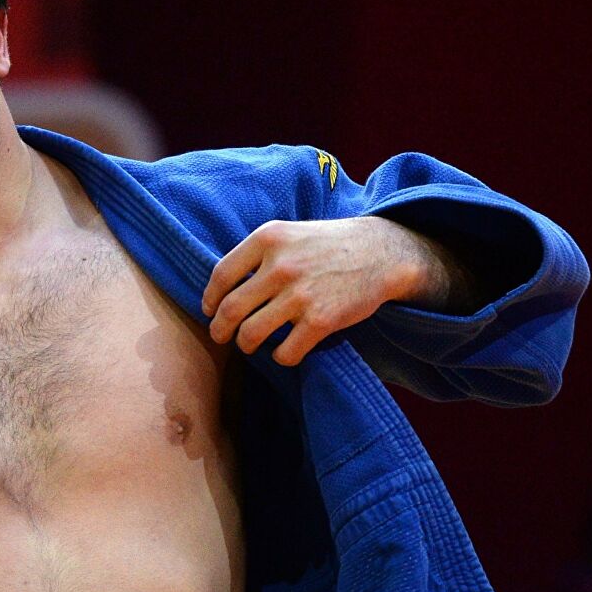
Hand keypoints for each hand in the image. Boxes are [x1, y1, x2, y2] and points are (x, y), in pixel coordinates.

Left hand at [201, 218, 422, 365]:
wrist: (381, 253)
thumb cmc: (328, 245)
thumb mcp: (289, 233)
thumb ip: (258, 254)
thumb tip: (223, 287)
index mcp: (268, 239)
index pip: (222, 275)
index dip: (210, 299)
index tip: (209, 310)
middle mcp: (281, 266)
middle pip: (230, 310)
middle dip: (219, 329)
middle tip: (221, 336)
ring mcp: (300, 295)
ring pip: (251, 335)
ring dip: (245, 345)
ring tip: (250, 344)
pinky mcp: (321, 321)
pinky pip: (285, 352)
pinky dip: (280, 357)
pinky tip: (284, 351)